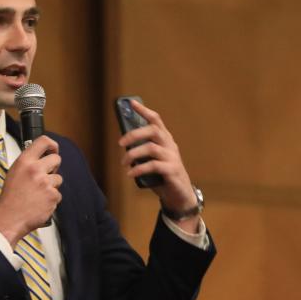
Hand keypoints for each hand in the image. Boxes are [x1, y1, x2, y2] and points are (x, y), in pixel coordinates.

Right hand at [0, 136, 61, 246]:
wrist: (9, 219)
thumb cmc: (10, 198)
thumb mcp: (14, 173)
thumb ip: (28, 164)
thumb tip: (42, 158)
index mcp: (24, 162)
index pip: (43, 141)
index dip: (52, 145)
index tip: (53, 149)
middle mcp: (35, 169)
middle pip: (57, 159)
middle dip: (54, 167)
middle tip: (46, 176)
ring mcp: (45, 183)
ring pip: (58, 179)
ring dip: (52, 186)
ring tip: (38, 194)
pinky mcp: (52, 196)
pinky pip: (58, 195)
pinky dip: (51, 200)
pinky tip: (40, 203)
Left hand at [118, 99, 198, 229]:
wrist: (179, 196)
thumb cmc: (163, 177)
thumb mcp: (153, 160)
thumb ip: (143, 151)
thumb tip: (125, 145)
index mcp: (165, 140)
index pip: (156, 120)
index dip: (144, 110)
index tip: (132, 103)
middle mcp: (170, 145)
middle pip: (153, 130)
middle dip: (134, 134)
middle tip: (120, 143)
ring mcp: (172, 157)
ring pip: (151, 148)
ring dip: (133, 154)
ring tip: (123, 163)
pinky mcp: (172, 171)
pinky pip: (153, 166)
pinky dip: (139, 169)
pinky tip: (130, 173)